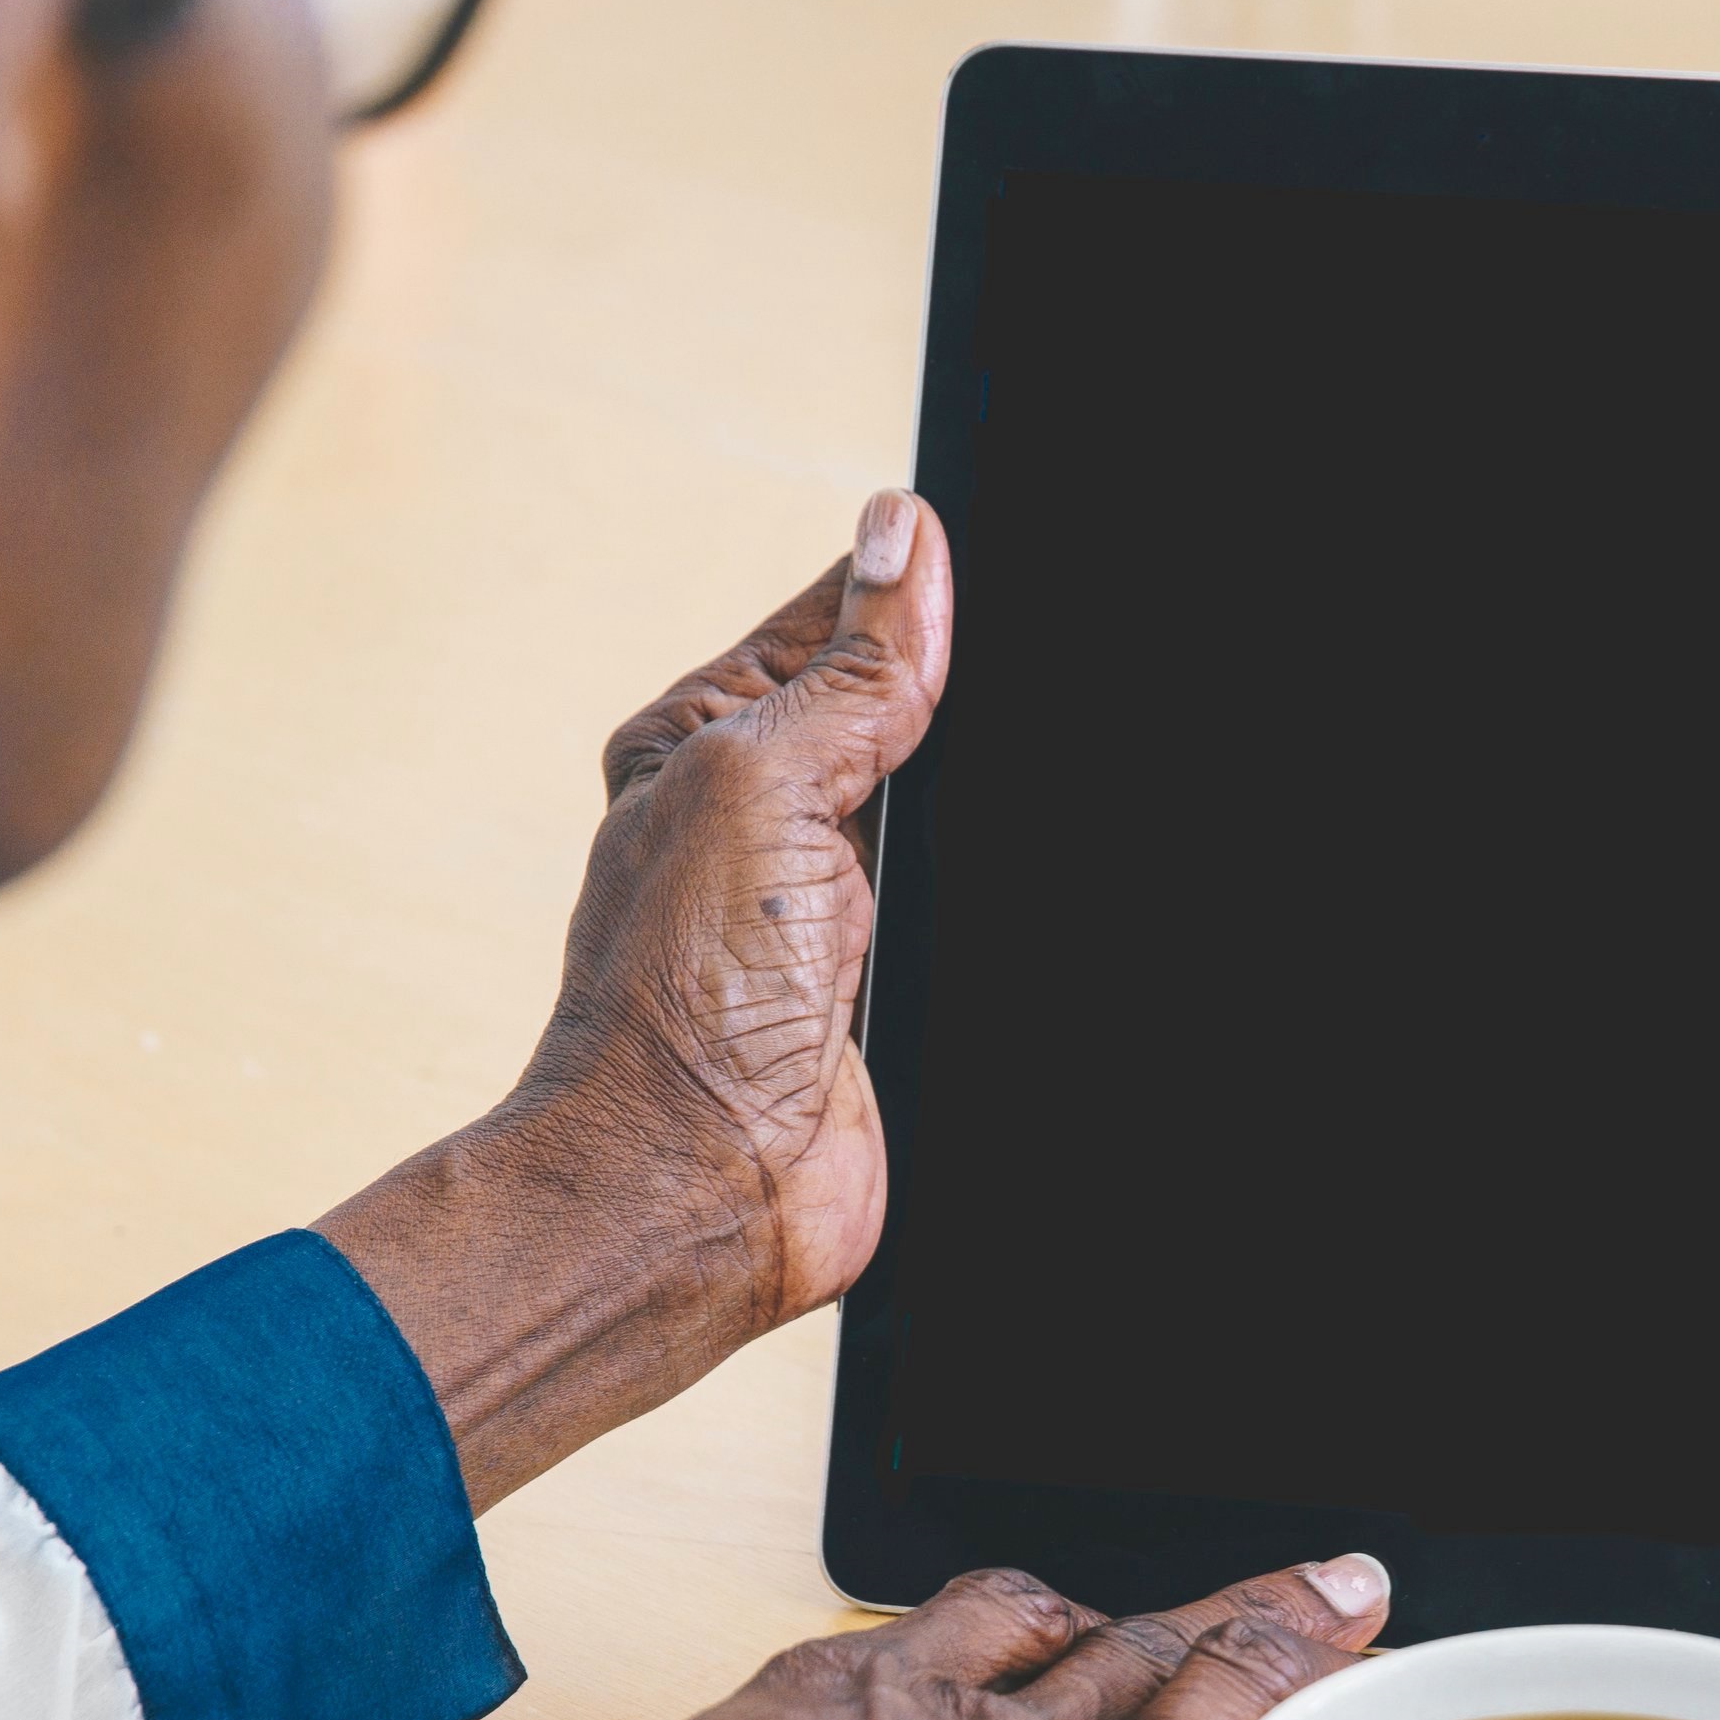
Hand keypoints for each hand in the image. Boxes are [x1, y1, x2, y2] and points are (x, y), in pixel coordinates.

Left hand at [319, 489, 951, 1507]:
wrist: (706, 1187)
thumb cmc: (689, 996)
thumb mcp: (766, 779)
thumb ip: (852, 669)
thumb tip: (905, 532)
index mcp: (706, 740)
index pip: (835, 621)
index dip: (917, 591)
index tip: (987, 566)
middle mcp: (764, 816)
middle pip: (904, 713)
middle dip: (968, 700)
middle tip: (1027, 688)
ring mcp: (829, 908)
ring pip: (948, 812)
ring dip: (990, 811)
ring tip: (1029, 790)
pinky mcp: (884, 993)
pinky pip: (966, 914)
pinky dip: (1000, 899)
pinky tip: (1030, 888)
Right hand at [517, 1556, 1391, 1719]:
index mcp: (861, 1707)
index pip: (965, 1629)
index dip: (1024, 1622)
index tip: (1057, 1620)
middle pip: (1112, 1644)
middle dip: (1196, 1608)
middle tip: (1295, 1573)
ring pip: (1198, 1683)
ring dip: (1284, 1634)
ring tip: (1357, 1598)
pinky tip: (1363, 1708)